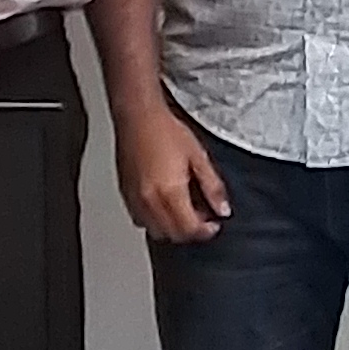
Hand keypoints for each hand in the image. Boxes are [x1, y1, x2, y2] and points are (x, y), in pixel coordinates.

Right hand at [115, 100, 233, 243]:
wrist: (137, 115)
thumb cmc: (165, 130)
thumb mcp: (198, 156)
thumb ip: (213, 186)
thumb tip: (223, 209)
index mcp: (170, 192)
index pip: (190, 229)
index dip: (206, 231)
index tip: (215, 223)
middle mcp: (149, 200)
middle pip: (173, 234)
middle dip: (191, 231)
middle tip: (203, 218)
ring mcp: (135, 199)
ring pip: (156, 231)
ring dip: (173, 228)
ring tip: (184, 211)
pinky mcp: (125, 194)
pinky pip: (140, 220)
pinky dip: (155, 221)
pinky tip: (164, 205)